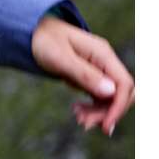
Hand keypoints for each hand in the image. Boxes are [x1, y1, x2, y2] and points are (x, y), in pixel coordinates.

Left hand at [29, 16, 132, 135]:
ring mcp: (101, 69)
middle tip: (84, 124)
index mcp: (103, 54)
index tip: (105, 126)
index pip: (124, 84)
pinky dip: (92, 108)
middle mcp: (106, 62)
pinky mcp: (93, 77)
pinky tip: (77, 110)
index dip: (119, 107)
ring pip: (111, 98)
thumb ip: (85, 75)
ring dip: (98, 113)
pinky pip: (101, 97)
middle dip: (108, 112)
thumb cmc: (46, 42)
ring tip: (78, 118)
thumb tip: (111, 92)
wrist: (35, 33)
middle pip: (121, 93)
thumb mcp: (60, 59)